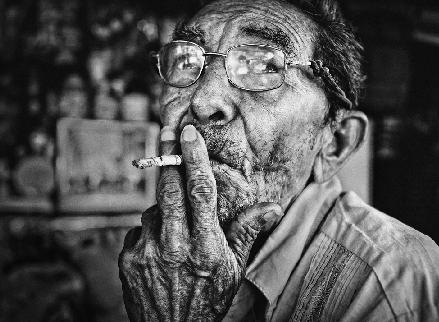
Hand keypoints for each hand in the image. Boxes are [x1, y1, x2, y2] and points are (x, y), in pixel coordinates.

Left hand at [119, 125, 281, 321]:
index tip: (188, 133)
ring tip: (176, 231)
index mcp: (206, 246)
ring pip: (154, 209)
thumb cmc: (208, 299)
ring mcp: (148, 251)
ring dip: (165, 208)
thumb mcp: (234, 269)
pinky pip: (140, 228)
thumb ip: (247, 232)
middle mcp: (175, 246)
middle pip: (169, 188)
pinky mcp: (129, 258)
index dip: (194, 158)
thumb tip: (272, 206)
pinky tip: (161, 248)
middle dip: (168, 157)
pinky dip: (152, 229)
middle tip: (168, 134)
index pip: (200, 191)